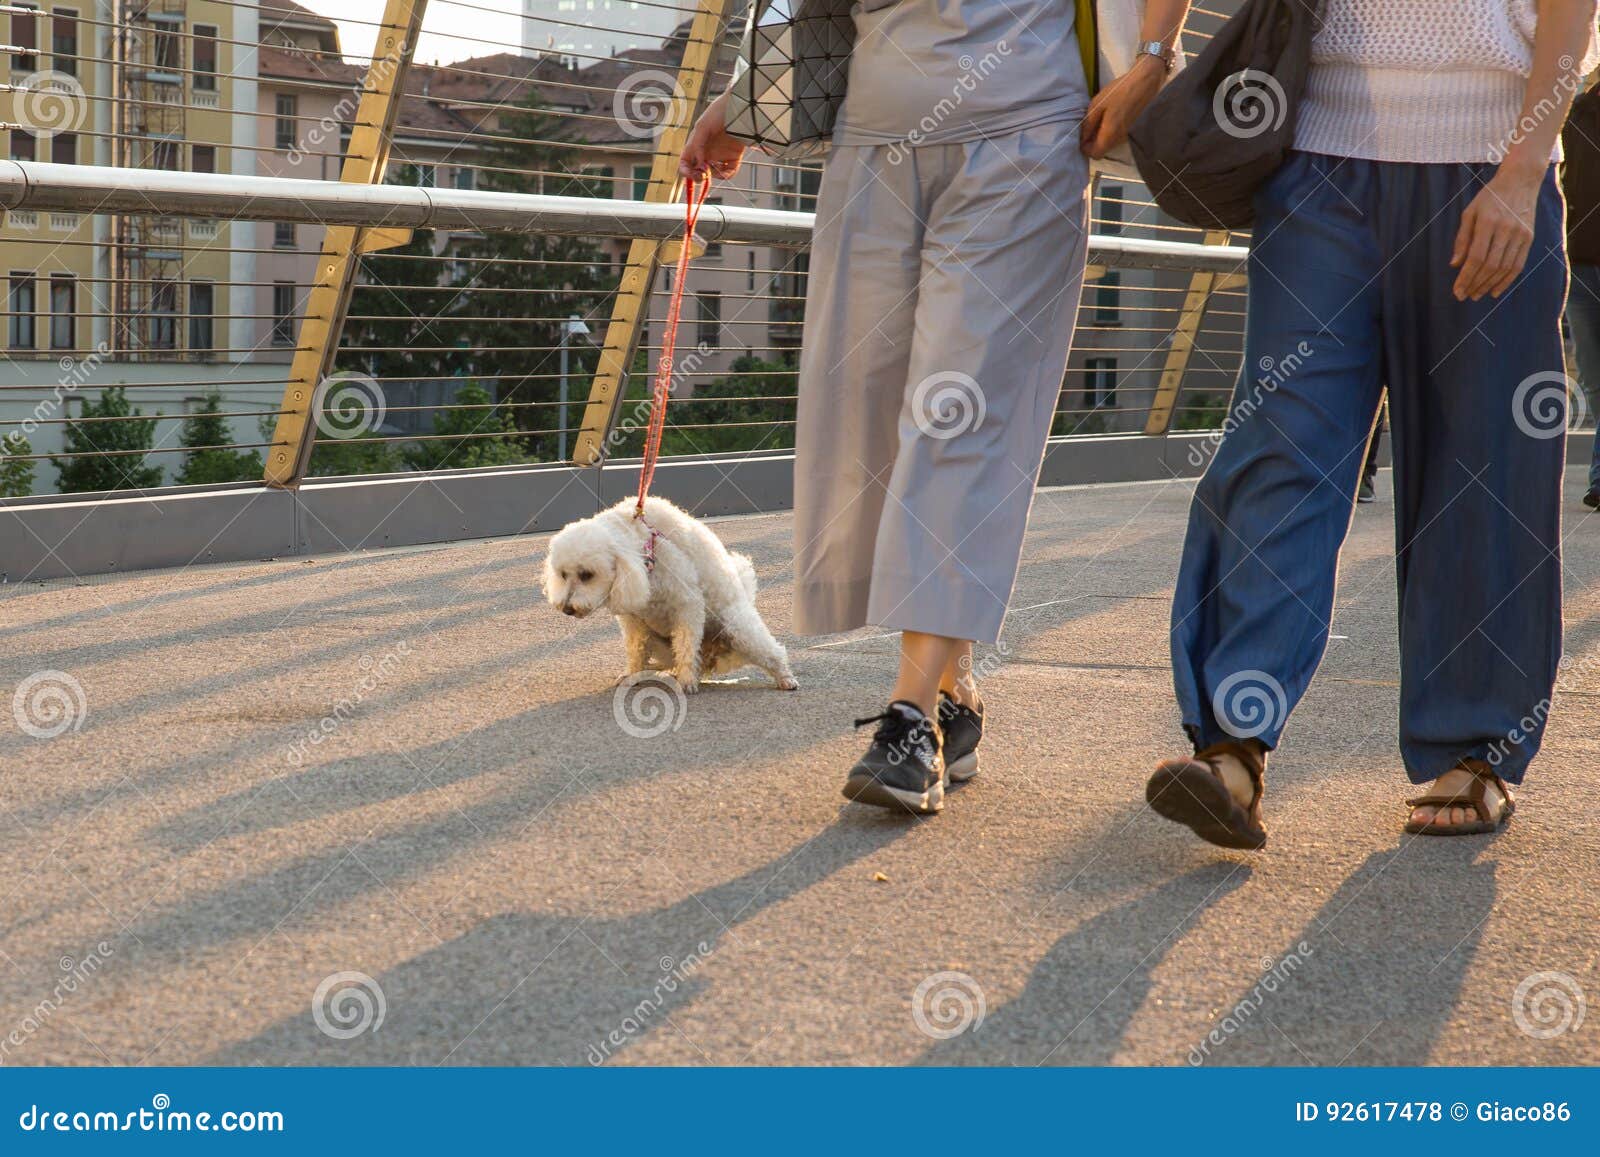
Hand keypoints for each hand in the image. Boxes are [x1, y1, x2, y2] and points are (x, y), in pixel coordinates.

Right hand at [679, 93, 747, 181]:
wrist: (740, 108)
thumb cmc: (718, 113)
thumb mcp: (703, 126)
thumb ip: (698, 146)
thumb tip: (700, 165)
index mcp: (696, 145)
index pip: (686, 163)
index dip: (685, 171)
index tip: (691, 174)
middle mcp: (707, 152)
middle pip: (698, 172)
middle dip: (698, 177)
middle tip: (703, 176)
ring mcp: (720, 155)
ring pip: (713, 174)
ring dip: (713, 175)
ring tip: (715, 167)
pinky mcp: (734, 157)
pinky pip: (729, 172)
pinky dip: (727, 175)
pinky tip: (726, 169)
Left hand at [1079, 54, 1165, 158]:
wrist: (1145, 82)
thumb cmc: (1119, 91)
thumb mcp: (1097, 104)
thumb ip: (1088, 124)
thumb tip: (1082, 138)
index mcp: (1110, 134)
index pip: (1095, 154)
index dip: (1086, 148)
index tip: (1083, 137)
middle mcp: (1120, 139)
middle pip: (1103, 150)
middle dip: (1093, 142)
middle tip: (1089, 126)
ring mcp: (1128, 136)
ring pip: (1110, 144)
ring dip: (1102, 137)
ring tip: (1100, 119)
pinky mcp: (1133, 130)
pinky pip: (1118, 137)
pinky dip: (1111, 132)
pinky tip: (1111, 117)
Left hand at [1451, 161, 1543, 300]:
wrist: (1520, 181)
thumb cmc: (1489, 197)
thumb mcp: (1469, 213)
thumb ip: (1462, 239)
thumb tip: (1455, 265)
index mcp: (1487, 222)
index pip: (1475, 257)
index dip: (1465, 277)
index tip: (1457, 291)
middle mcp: (1506, 229)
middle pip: (1490, 265)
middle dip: (1476, 284)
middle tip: (1465, 296)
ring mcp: (1520, 234)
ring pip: (1504, 268)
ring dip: (1489, 285)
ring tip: (1476, 294)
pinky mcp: (1529, 237)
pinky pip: (1518, 264)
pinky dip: (1506, 280)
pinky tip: (1495, 290)